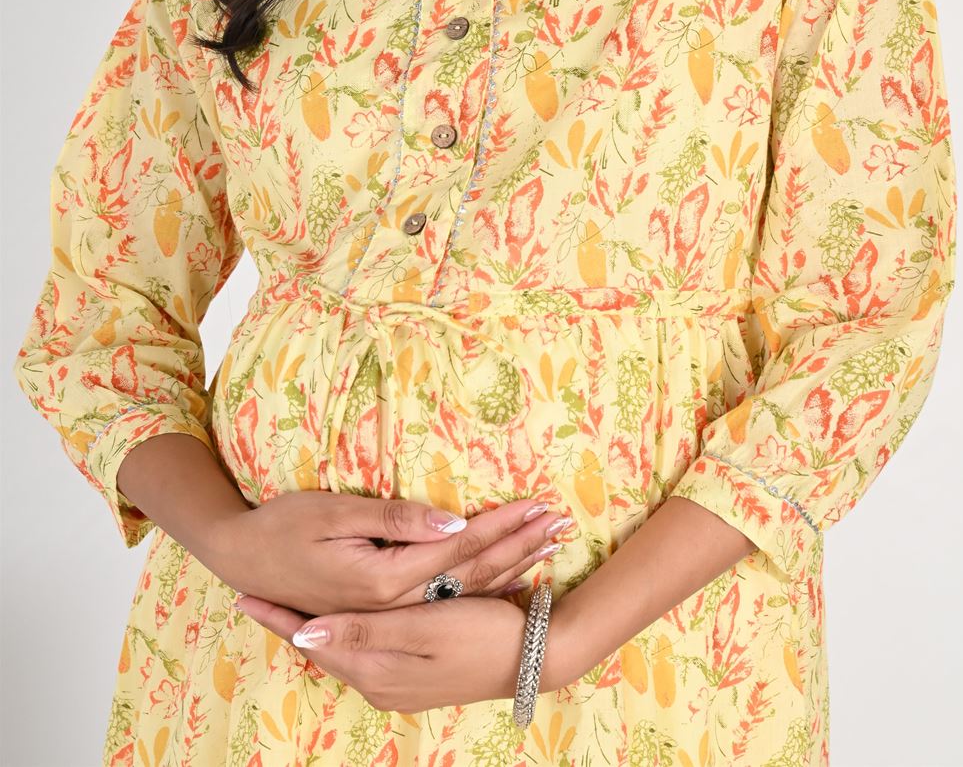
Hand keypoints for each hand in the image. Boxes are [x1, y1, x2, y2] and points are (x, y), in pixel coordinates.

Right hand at [202, 488, 569, 617]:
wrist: (242, 562)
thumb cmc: (282, 528)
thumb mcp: (333, 514)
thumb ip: (394, 521)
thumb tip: (451, 521)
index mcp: (383, 582)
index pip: (459, 550)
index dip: (502, 526)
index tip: (540, 506)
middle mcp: (392, 606)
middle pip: (471, 574)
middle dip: (519, 546)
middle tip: (561, 523)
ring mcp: (389, 616)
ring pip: (463, 591)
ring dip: (510, 566)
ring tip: (549, 544)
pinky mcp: (383, 614)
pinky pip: (444, 603)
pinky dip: (482, 587)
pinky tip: (510, 580)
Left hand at [231, 586, 572, 712]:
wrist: (533, 659)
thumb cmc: (479, 634)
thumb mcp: (419, 628)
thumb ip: (363, 629)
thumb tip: (306, 632)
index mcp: (377, 667)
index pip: (313, 640)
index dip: (279, 617)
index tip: (243, 595)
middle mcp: (381, 681)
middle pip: (323, 648)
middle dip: (290, 623)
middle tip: (253, 599)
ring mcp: (399, 682)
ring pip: (343, 651)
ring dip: (317, 630)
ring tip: (284, 608)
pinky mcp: (417, 674)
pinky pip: (366, 653)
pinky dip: (346, 636)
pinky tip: (340, 624)